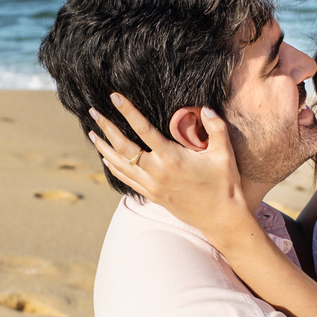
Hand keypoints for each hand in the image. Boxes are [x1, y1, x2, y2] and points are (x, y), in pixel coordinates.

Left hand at [88, 94, 253, 241]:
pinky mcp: (152, 195)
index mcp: (172, 158)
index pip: (143, 129)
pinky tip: (105, 158)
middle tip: (93, 112)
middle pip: (123, 147)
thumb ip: (216, 127)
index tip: (114, 97)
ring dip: (103, 148)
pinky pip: (126, 180)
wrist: (221, 218)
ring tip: (92, 134)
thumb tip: (206, 108)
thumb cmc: (224, 184)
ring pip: (119, 165)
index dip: (127, 111)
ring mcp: (152, 186)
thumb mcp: (224, 153)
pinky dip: (113, 168)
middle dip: (106, 128)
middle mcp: (157, 172)